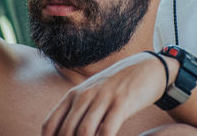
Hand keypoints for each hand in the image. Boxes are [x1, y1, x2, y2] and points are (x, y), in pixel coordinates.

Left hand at [41, 52, 178, 135]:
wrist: (146, 68)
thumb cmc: (116, 86)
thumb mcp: (92, 94)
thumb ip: (78, 110)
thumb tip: (65, 132)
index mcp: (74, 95)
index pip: (50, 124)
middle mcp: (85, 96)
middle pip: (65, 131)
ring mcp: (103, 98)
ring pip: (83, 132)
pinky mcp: (121, 103)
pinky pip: (107, 130)